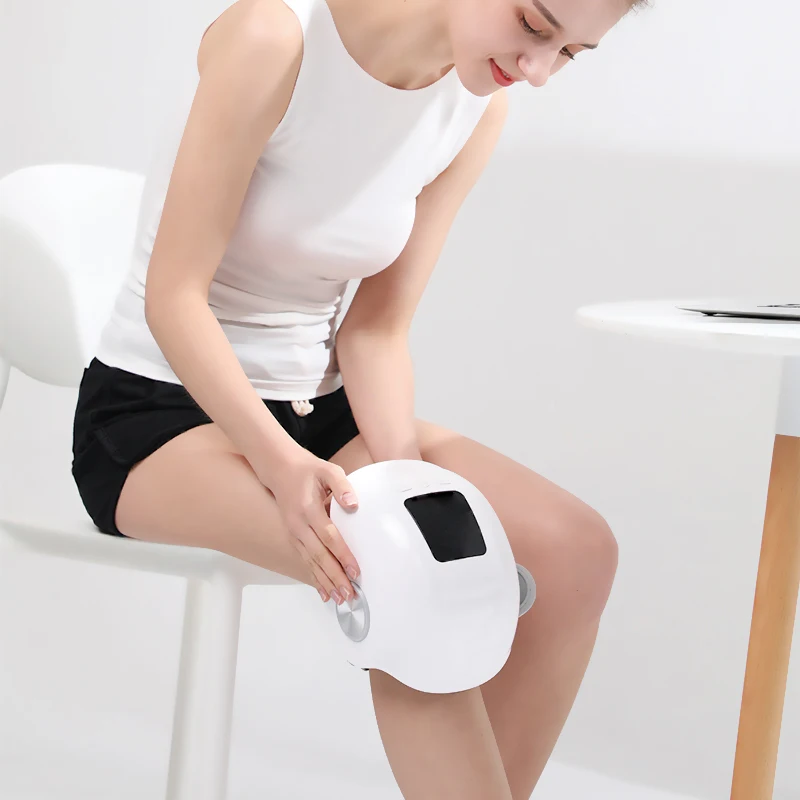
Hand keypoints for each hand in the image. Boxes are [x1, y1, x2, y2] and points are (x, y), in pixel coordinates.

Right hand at [262, 448, 360, 603]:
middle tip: (349, 594)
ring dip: (325, 582)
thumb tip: (353, 504)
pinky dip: (314, 577)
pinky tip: (323, 590)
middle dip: (335, 576)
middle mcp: (299, 525)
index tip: (355, 570)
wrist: (280, 469)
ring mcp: (294, 533)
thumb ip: (342, 486)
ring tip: (339, 598)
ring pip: (310, 562)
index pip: (329, 537)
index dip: (342, 555)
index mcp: (308, 509)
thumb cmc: (306, 470)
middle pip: (319, 556)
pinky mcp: (294, 537)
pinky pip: (304, 561)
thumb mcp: (328, 470)